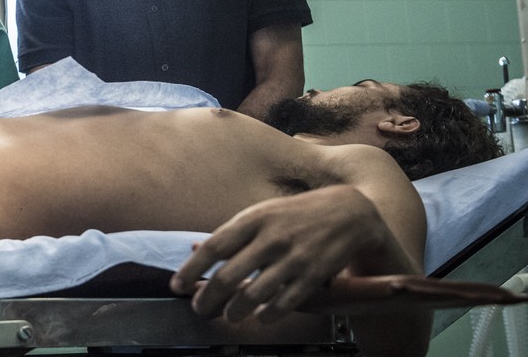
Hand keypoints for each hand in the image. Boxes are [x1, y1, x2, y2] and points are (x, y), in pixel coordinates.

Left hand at [169, 185, 386, 323]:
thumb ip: (231, 235)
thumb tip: (195, 250)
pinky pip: (282, 305)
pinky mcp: (312, 276)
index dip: (192, 269)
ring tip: (229, 314)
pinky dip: (266, 315)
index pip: (214, 247)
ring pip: (253, 295)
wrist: (349, 212)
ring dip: (235, 310)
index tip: (177, 285)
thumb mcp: (262, 214)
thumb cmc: (296, 214)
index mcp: (254, 219)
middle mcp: (271, 238)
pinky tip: (260, 315)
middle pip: (229, 276)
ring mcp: (292, 258)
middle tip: (200, 308)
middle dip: (208, 298)